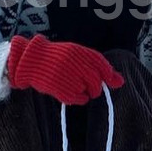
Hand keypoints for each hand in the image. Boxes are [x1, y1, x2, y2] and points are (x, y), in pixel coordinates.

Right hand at [7, 34, 123, 104]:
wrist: (30, 61)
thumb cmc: (56, 58)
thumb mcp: (75, 55)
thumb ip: (97, 66)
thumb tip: (120, 81)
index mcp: (77, 52)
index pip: (101, 64)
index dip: (109, 74)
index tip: (113, 81)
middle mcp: (73, 63)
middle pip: (96, 81)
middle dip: (97, 87)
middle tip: (92, 88)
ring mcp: (65, 76)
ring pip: (87, 90)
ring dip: (86, 92)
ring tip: (75, 86)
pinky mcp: (59, 88)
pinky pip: (78, 99)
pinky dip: (79, 99)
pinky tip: (72, 94)